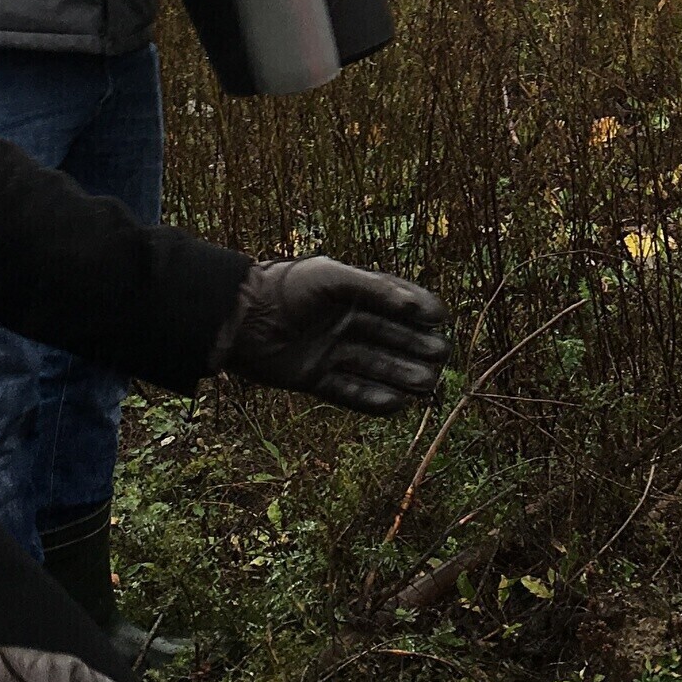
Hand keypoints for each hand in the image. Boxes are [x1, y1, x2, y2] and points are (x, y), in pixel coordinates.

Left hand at [215, 258, 449, 412]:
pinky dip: (372, 399)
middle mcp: (345, 323)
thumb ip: (374, 288)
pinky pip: (349, 391)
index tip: (441, 319)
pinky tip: (397, 404)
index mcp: (351, 294)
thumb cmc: (286, 287)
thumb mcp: (331, 277)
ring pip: (375, 366)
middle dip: (418, 347)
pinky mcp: (313, 378)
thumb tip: (414, 306)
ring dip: (402, 376)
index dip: (420, 309)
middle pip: (391, 337)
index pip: (396, 303)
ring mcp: (330, 352)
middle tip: (442, 357)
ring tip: (429, 386)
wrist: (239, 317)